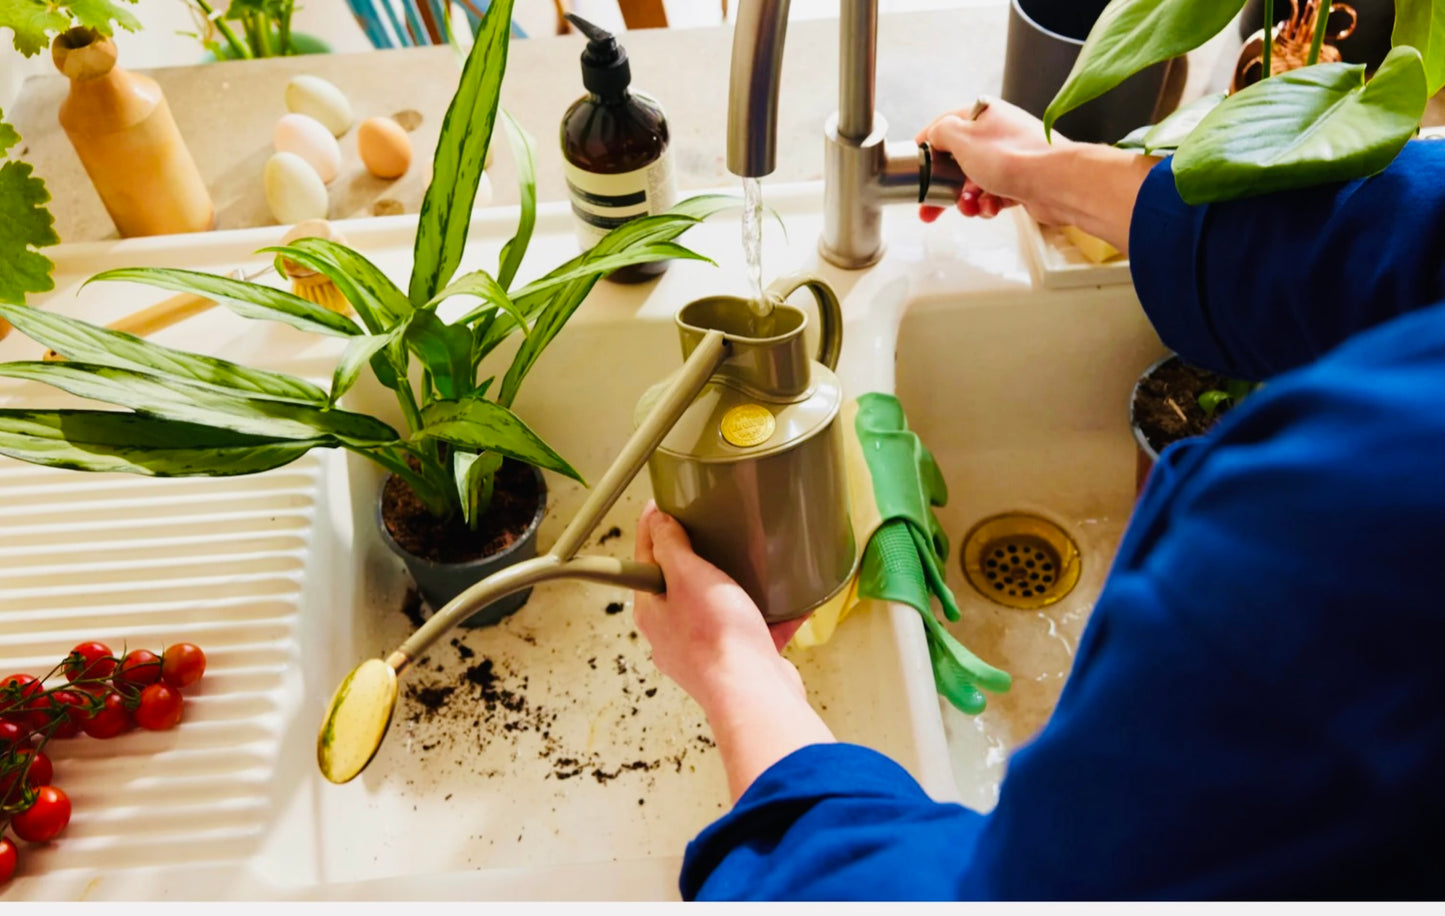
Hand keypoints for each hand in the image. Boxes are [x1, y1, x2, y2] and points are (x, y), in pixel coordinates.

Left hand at [632, 502, 808, 716]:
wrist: (753, 694)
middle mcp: (673, 633)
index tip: (663, 504)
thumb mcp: (688, 575)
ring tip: (750, 563)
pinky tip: (790, 601)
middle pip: (679, 584)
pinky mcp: (738, 661)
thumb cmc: (717, 638)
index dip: (652, 527)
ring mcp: (705, 650)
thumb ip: (671, 547)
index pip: (644, 558)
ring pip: (716, 608)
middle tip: (709, 528)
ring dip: (733, 586)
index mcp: (652, 611)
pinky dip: (771, 615)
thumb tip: (658, 523)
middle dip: (695, 557)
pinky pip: (753, 630)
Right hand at [915, 97, 1160, 253]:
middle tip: (929, 207)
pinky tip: (990, 208)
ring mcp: (1012, 157)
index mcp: (982, 114)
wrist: (1057, 183)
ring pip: (975, 181)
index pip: (944, 127)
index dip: (926, 149)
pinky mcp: (1022, 180)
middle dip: (943, 186)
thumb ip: (940, 132)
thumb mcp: (962, 138)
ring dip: (967, 199)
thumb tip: (933, 135)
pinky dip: (988, 204)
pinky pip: (994, 194)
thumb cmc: (1013, 157)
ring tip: (969, 208)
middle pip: (958, 160)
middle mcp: (998, 132)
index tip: (915, 168)